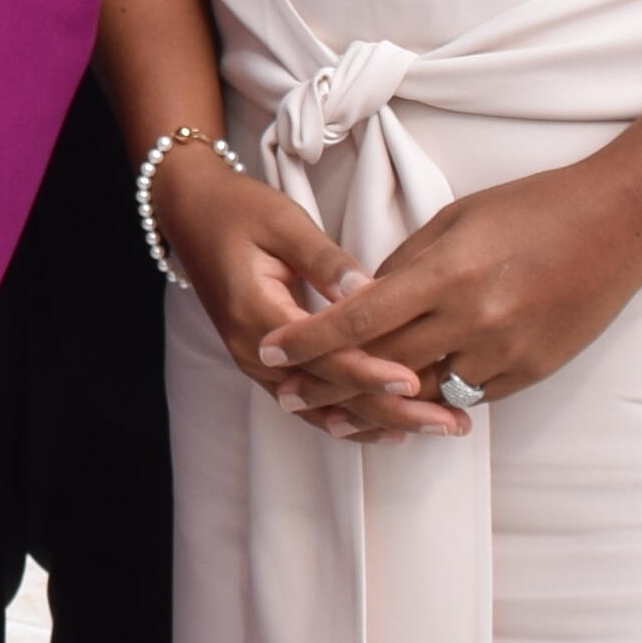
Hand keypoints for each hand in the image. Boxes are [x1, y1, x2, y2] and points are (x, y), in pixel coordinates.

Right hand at [152, 142, 442, 438]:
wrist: (191, 214)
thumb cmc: (239, 211)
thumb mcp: (283, 222)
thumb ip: (325, 261)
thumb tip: (369, 291)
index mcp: (257, 315)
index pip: (322, 356)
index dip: (369, 371)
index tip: (414, 380)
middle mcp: (254, 353)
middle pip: (329, 396)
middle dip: (391, 412)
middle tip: (450, 421)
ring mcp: (258, 365)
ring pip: (322, 409)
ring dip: (379, 423)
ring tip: (437, 428)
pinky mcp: (268, 365)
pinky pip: (310, 404)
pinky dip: (350, 420)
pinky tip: (390, 431)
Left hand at [266, 159, 641, 432]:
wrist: (621, 224)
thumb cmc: (534, 207)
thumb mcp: (458, 220)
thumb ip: (406, 265)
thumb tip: (362, 300)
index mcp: (448, 274)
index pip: (360, 318)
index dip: (311, 340)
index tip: (272, 351)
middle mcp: (473, 320)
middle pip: (382, 367)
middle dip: (328, 383)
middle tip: (285, 393)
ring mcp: (505, 353)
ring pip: (421, 393)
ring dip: (375, 404)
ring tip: (332, 412)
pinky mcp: (530, 373)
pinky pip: (466, 397)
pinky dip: (431, 399)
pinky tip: (403, 404)